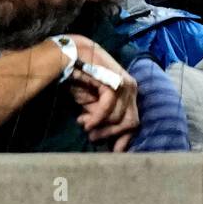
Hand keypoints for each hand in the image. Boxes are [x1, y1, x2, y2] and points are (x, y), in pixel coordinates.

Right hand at [65, 34, 138, 151]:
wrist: (68, 52)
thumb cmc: (77, 74)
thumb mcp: (89, 99)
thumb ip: (98, 114)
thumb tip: (97, 134)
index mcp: (128, 90)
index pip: (133, 119)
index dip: (124, 137)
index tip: (114, 151)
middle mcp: (132, 87)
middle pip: (130, 122)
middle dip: (111, 134)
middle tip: (93, 138)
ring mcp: (126, 85)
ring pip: (119, 118)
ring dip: (100, 126)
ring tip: (84, 126)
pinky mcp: (115, 84)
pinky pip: (108, 110)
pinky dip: (97, 119)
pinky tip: (86, 123)